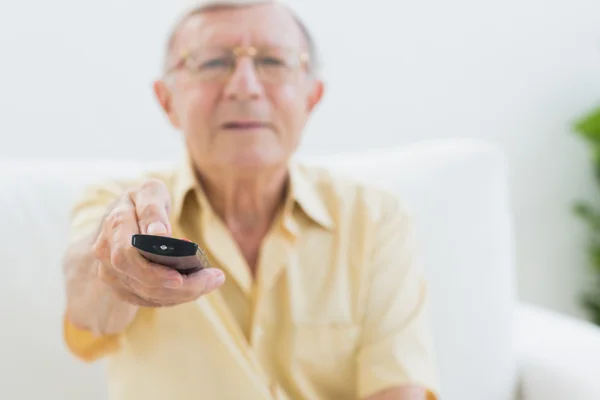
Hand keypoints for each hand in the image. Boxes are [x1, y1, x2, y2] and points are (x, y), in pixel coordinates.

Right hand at [92, 178, 224, 306]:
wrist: (122, 216)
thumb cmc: (143, 201)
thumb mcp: (150, 191)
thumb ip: (152, 208)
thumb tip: (159, 232)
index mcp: (115, 226)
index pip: (128, 256)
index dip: (153, 272)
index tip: (180, 277)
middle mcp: (107, 253)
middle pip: (141, 281)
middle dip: (179, 287)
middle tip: (213, 278)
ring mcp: (112, 273)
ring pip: (147, 294)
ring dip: (183, 293)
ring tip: (213, 281)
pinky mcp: (122, 287)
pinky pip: (150, 299)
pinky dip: (175, 296)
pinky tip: (198, 287)